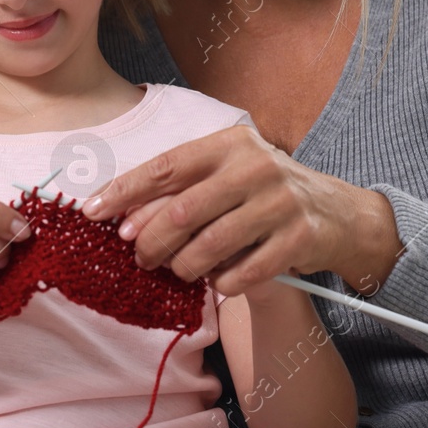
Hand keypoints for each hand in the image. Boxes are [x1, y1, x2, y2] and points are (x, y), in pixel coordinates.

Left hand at [79, 124, 400, 297]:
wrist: (335, 212)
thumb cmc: (262, 192)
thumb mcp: (226, 174)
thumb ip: (180, 188)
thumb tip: (120, 216)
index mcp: (230, 143)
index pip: (166, 166)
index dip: (125, 191)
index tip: (92, 212)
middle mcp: (256, 166)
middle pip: (183, 211)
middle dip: (151, 241)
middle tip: (141, 256)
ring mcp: (280, 202)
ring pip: (210, 246)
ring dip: (184, 267)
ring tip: (179, 270)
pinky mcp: (298, 239)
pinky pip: (243, 273)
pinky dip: (221, 284)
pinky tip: (218, 281)